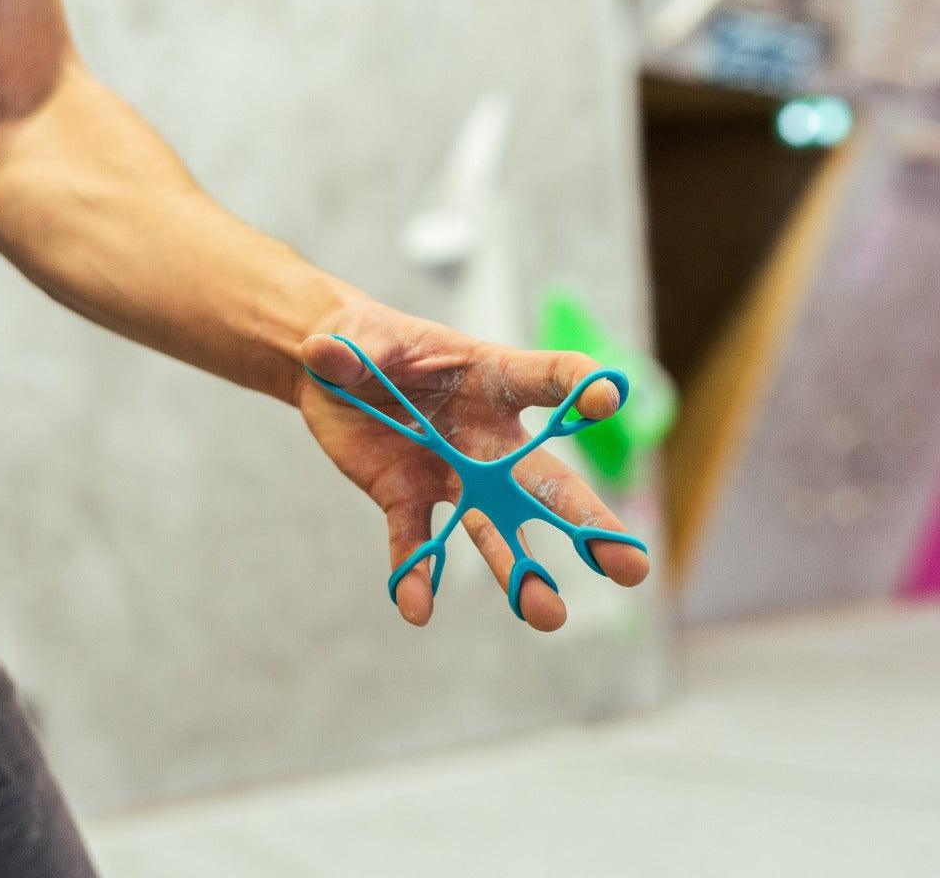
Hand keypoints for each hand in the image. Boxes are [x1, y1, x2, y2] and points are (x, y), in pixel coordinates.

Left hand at [296, 299, 648, 630]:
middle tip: (629, 567)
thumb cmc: (364, 338)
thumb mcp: (356, 334)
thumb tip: (320, 353)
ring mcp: (450, 472)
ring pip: (493, 526)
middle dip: (585, 521)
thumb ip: (350, 348)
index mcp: (489, 377)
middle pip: (543, 479)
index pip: (549, 379)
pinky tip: (416, 609)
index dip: (581, 388)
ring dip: (517, 569)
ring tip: (547, 616)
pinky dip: (415, 573)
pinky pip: (416, 541)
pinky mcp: (407, 498)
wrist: (333, 375)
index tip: (608, 401)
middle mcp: (484, 435)